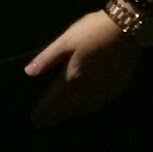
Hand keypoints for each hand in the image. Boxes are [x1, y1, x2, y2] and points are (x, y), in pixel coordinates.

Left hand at [26, 10, 138, 125]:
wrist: (124, 29)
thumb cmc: (90, 31)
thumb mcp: (64, 41)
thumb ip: (47, 58)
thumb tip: (29, 72)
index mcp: (73, 76)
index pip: (55, 98)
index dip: (45, 110)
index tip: (35, 120)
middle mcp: (89, 87)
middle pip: (70, 106)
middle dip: (56, 115)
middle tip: (44, 123)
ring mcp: (105, 88)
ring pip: (86, 107)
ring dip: (72, 114)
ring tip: (62, 117)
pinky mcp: (117, 86)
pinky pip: (100, 103)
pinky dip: (89, 109)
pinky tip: (87, 107)